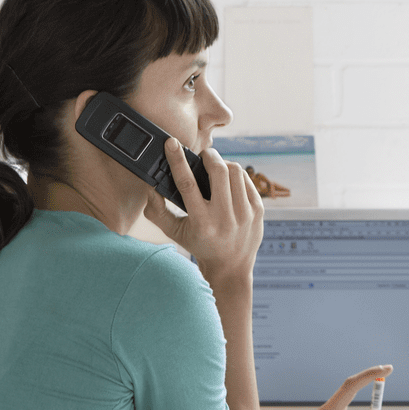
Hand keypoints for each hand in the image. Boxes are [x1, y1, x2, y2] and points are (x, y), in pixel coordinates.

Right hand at [143, 140, 263, 285]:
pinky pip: (246, 180)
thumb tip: (150, 186)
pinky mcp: (258, 210)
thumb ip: (157, 211)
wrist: (231, 266)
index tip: (172, 143)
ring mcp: (245, 214)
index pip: (187, 184)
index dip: (177, 160)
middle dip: (209, 156)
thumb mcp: (175, 232)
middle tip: (203, 156)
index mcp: (202, 223)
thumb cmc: (199, 244)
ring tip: (216, 169)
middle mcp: (225, 218)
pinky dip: (236, 175)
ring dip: (223, 164)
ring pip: (235, 171)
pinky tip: (229, 181)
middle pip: (218, 171)